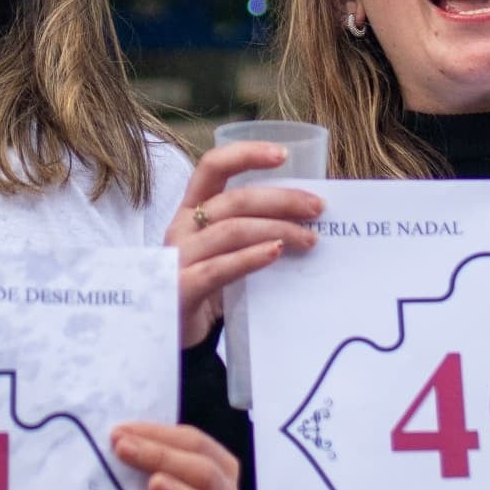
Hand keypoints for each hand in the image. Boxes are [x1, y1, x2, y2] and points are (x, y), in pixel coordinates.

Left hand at [114, 420, 243, 489]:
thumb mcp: (164, 473)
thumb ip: (149, 453)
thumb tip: (116, 436)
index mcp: (220, 466)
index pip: (194, 443)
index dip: (157, 435)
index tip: (118, 433)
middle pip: (204, 472)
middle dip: (162, 457)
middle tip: (123, 450)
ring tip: (154, 484)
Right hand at [169, 139, 322, 348]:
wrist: (172, 335)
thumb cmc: (207, 286)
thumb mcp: (223, 250)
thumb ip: (250, 231)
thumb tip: (306, 218)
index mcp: (190, 210)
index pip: (212, 167)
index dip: (246, 154)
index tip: (283, 154)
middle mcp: (181, 227)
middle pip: (233, 200)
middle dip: (281, 200)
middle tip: (317, 209)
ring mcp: (179, 258)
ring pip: (231, 231)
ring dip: (277, 230)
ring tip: (309, 239)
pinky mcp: (182, 289)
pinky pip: (220, 268)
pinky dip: (251, 257)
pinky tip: (276, 253)